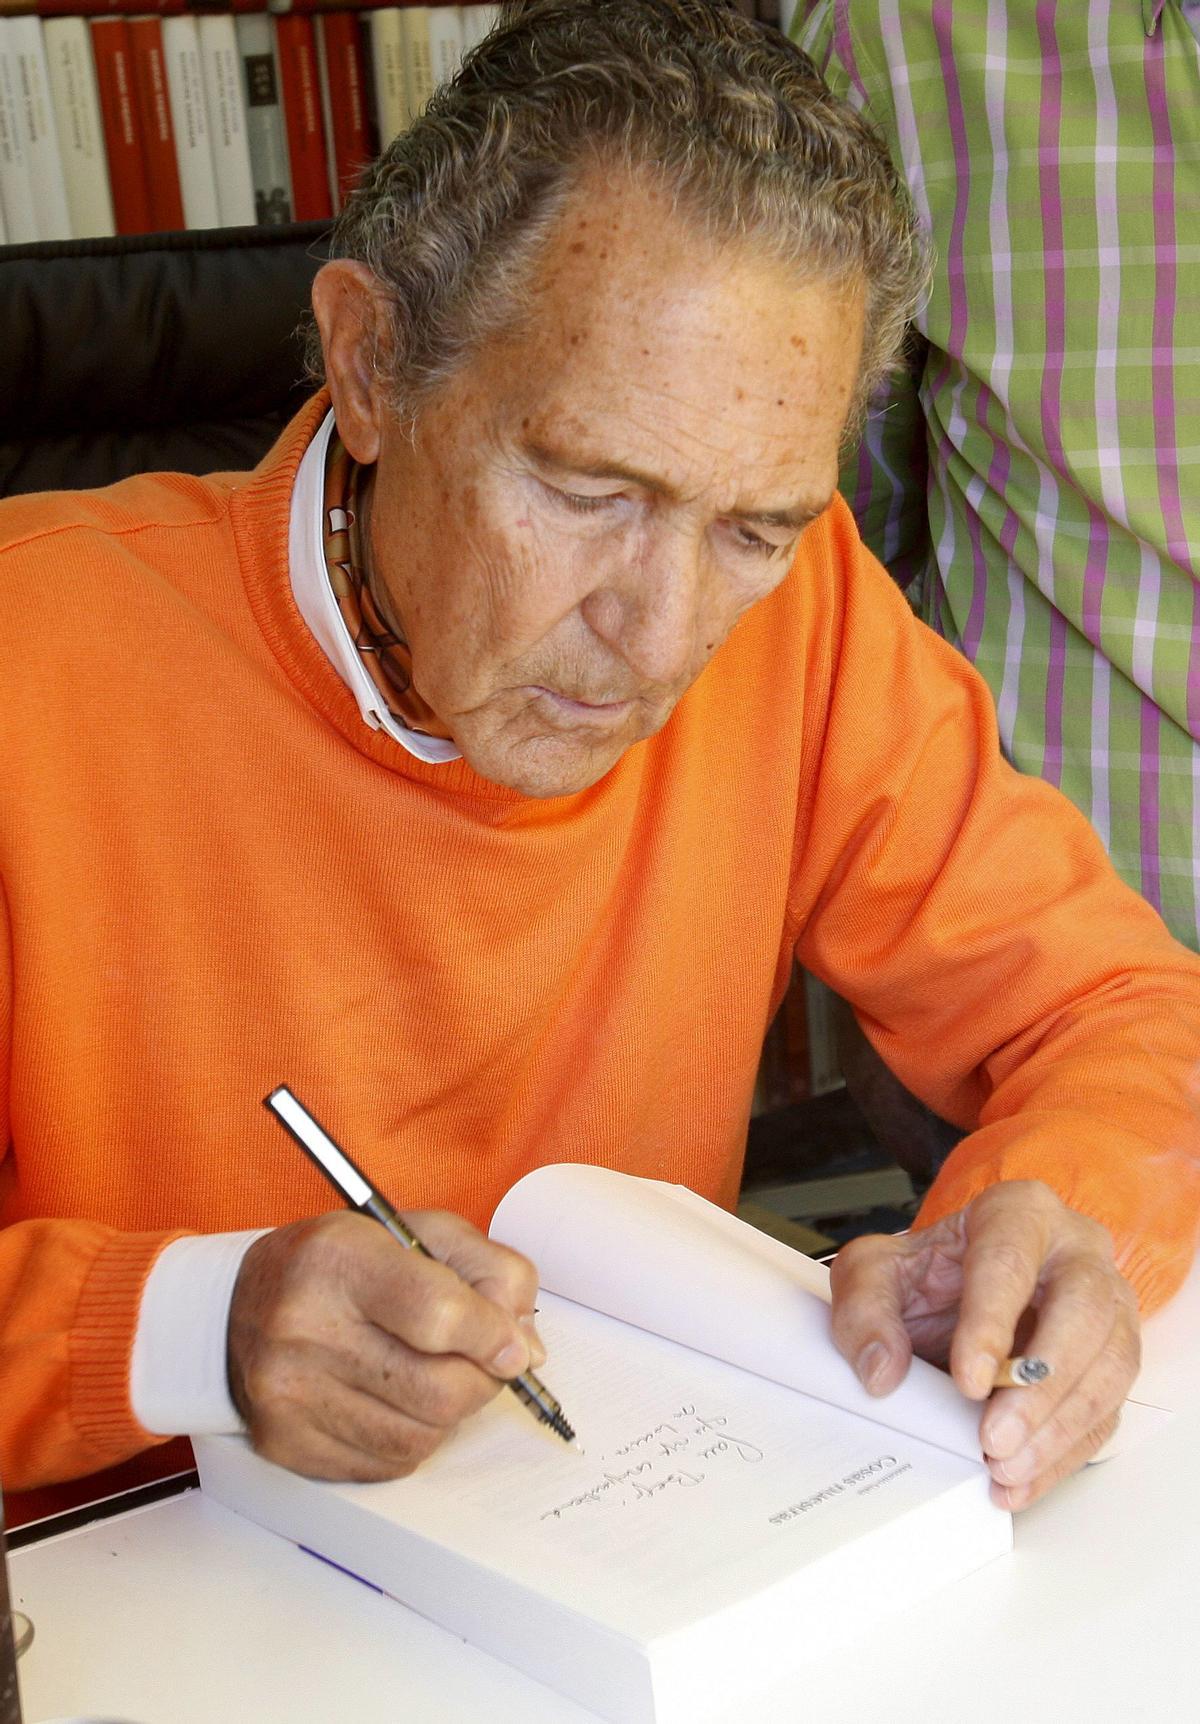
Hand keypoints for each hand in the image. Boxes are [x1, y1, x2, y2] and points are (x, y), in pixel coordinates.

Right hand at [227, 1210, 543, 1480]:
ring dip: (449, 1413)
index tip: (514, 1345)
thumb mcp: (414, 1231)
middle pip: (439, 1389)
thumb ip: (488, 1271)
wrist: (236, 1307)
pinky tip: (396, 1401)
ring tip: (433, 1374)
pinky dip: (411, 1438)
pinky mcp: (287, 1445)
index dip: (494, 1335)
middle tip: (482, 1361)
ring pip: (420, 1437)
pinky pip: (387, 1464)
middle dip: (481, 1380)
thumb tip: (526, 1348)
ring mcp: (290, 1395)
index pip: (440, 1314)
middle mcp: (306, 1329)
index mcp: (339, 1261)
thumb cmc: (338, 1265)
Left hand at [828, 1179, 1140, 1509]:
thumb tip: (882, 1370)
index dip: (992, 1323)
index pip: (1011, 1260)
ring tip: (1004, 1466)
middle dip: (1040, 1386)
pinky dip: (1065, 1454)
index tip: (968, 1381)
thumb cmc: (931, 1273)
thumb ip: (864, 1309)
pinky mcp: (1112, 1360)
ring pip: (1110, 1365)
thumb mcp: (875, 1273)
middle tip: (994, 1438)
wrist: (960, 1290)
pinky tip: (1022, 1479)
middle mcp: (1076, 1252)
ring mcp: (1108, 1306)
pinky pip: (1106, 1411)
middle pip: (1083, 1312)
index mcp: (1019, 1213)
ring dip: (1059, 1428)